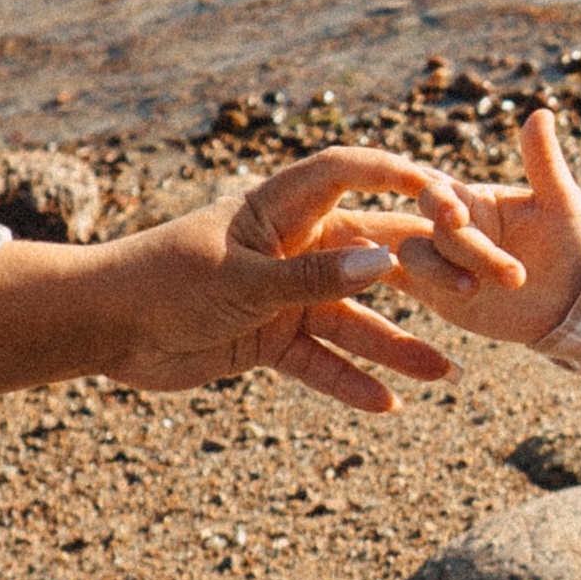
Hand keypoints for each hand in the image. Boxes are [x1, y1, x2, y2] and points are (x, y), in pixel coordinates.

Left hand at [0, 145, 523, 413]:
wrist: (102, 329)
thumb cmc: (160, 281)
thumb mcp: (241, 281)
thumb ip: (313, 278)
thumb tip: (387, 263)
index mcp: (280, 210)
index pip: (350, 175)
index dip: (398, 176)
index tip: (449, 192)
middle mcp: (291, 247)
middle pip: (372, 253)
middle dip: (424, 274)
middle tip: (478, 292)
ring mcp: (284, 295)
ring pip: (354, 318)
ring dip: (397, 344)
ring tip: (446, 373)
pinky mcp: (270, 338)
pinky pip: (321, 360)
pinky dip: (349, 381)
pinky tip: (388, 405)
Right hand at [378, 108, 580, 348]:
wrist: (574, 299)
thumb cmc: (571, 243)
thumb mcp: (563, 203)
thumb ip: (544, 162)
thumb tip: (542, 112)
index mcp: (472, 199)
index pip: (439, 192)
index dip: (441, 203)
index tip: (459, 218)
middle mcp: (449, 226)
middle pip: (430, 227)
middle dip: (463, 248)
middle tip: (511, 273)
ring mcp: (440, 259)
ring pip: (414, 256)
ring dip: (440, 273)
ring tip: (477, 289)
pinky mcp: (433, 292)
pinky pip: (399, 279)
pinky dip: (380, 274)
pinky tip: (378, 276)